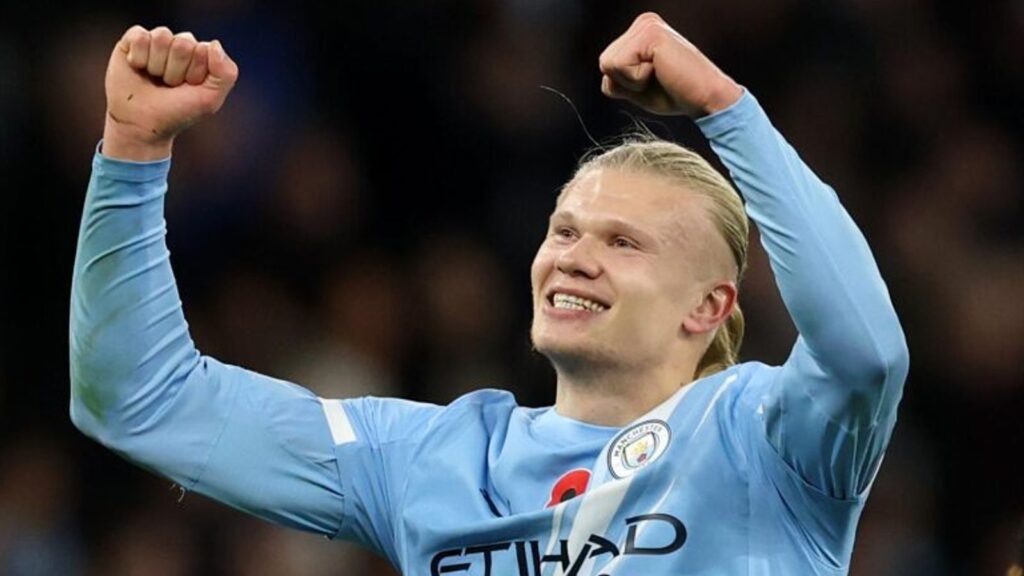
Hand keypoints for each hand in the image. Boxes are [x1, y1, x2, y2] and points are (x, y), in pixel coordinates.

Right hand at [102, 26, 238, 160]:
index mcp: (202, 55)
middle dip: (175, 71)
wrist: (143, 125)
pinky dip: (138, 57)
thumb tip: (213, 44)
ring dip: (157, 66)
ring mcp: (157, 41)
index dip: (194, 73)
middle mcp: (180, 44)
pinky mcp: (132, 40)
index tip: (187, 88)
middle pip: (182, 43)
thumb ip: (226, 74)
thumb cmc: (178, 112)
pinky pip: (139, 36)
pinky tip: (138, 68)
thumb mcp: (210, 99)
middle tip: (169, 86)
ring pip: (161, 38)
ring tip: (155, 79)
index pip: (203, 50)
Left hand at [599, 12, 741, 116]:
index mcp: (640, 32)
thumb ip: (618, 76)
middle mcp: (643, 23)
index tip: (655, 81)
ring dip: (632, 81)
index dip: (625, 85)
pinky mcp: (650, 33)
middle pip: (604, 63)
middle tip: (658, 79)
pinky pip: (619, 65)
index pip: (607, 65)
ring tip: (660, 74)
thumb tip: (603, 70)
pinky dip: (637, 79)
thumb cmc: (676, 94)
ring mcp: (646, 25)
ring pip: (608, 64)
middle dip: (627, 82)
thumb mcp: (637, 87)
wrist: (706, 98)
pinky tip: (661, 71)